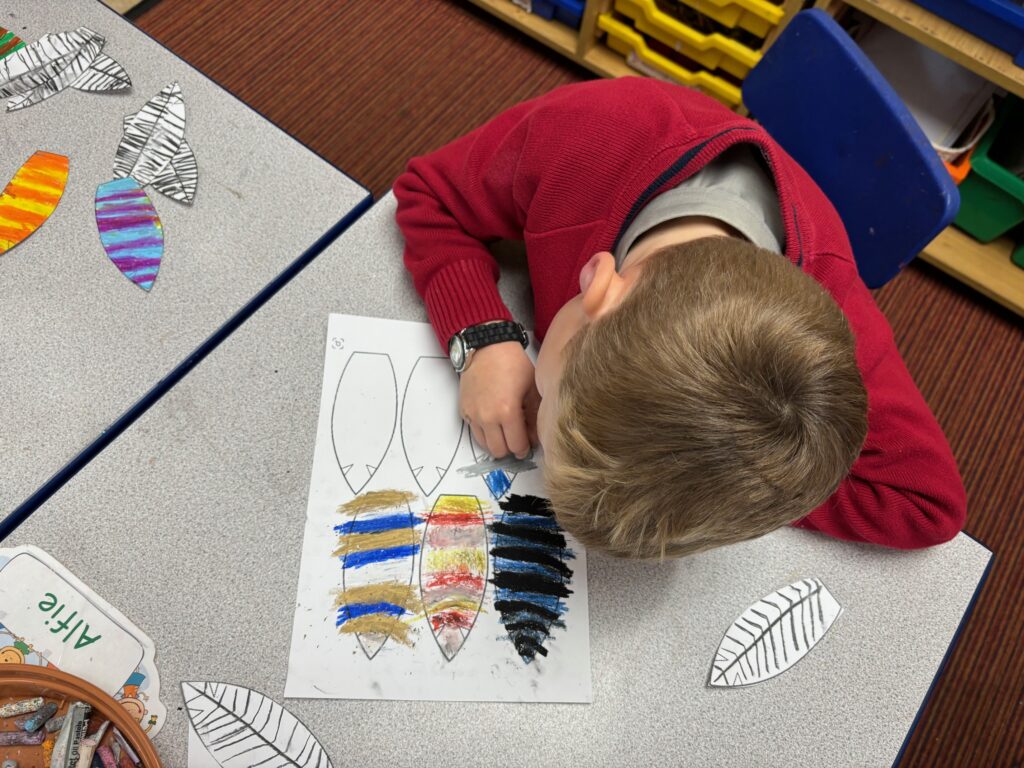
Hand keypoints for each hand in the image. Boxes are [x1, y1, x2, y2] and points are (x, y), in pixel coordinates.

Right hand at [459, 341, 539, 458]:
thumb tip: (534, 437)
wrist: (487, 348)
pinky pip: (475, 432)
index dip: (525, 448)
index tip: (528, 444)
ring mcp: (473, 415)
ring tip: (505, 430)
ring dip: (496, 442)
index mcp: (507, 412)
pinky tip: (493, 420)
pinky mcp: (464, 411)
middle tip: (517, 439)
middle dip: (510, 448)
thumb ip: (535, 416)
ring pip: (485, 445)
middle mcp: (487, 417)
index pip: (517, 446)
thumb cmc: (512, 364)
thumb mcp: (532, 388)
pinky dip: (485, 432)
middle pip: (499, 451)